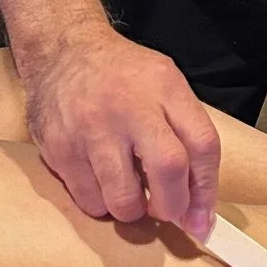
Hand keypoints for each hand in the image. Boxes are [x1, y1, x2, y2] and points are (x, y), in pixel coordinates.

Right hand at [19, 27, 221, 238]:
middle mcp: (130, 106)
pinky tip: (100, 179)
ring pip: (124, 199)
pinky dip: (101, 202)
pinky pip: (89, 201)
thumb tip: (197, 208)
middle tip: (166, 210)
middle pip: (168, 171)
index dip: (206, 190)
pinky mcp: (60, 147)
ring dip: (132, 210)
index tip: (202, 217)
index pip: (203, 144)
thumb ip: (185, 136)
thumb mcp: (164, 84)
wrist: (62, 49)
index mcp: (164, 87)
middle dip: (172, 206)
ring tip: (128, 190)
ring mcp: (91, 128)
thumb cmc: (121, 76)